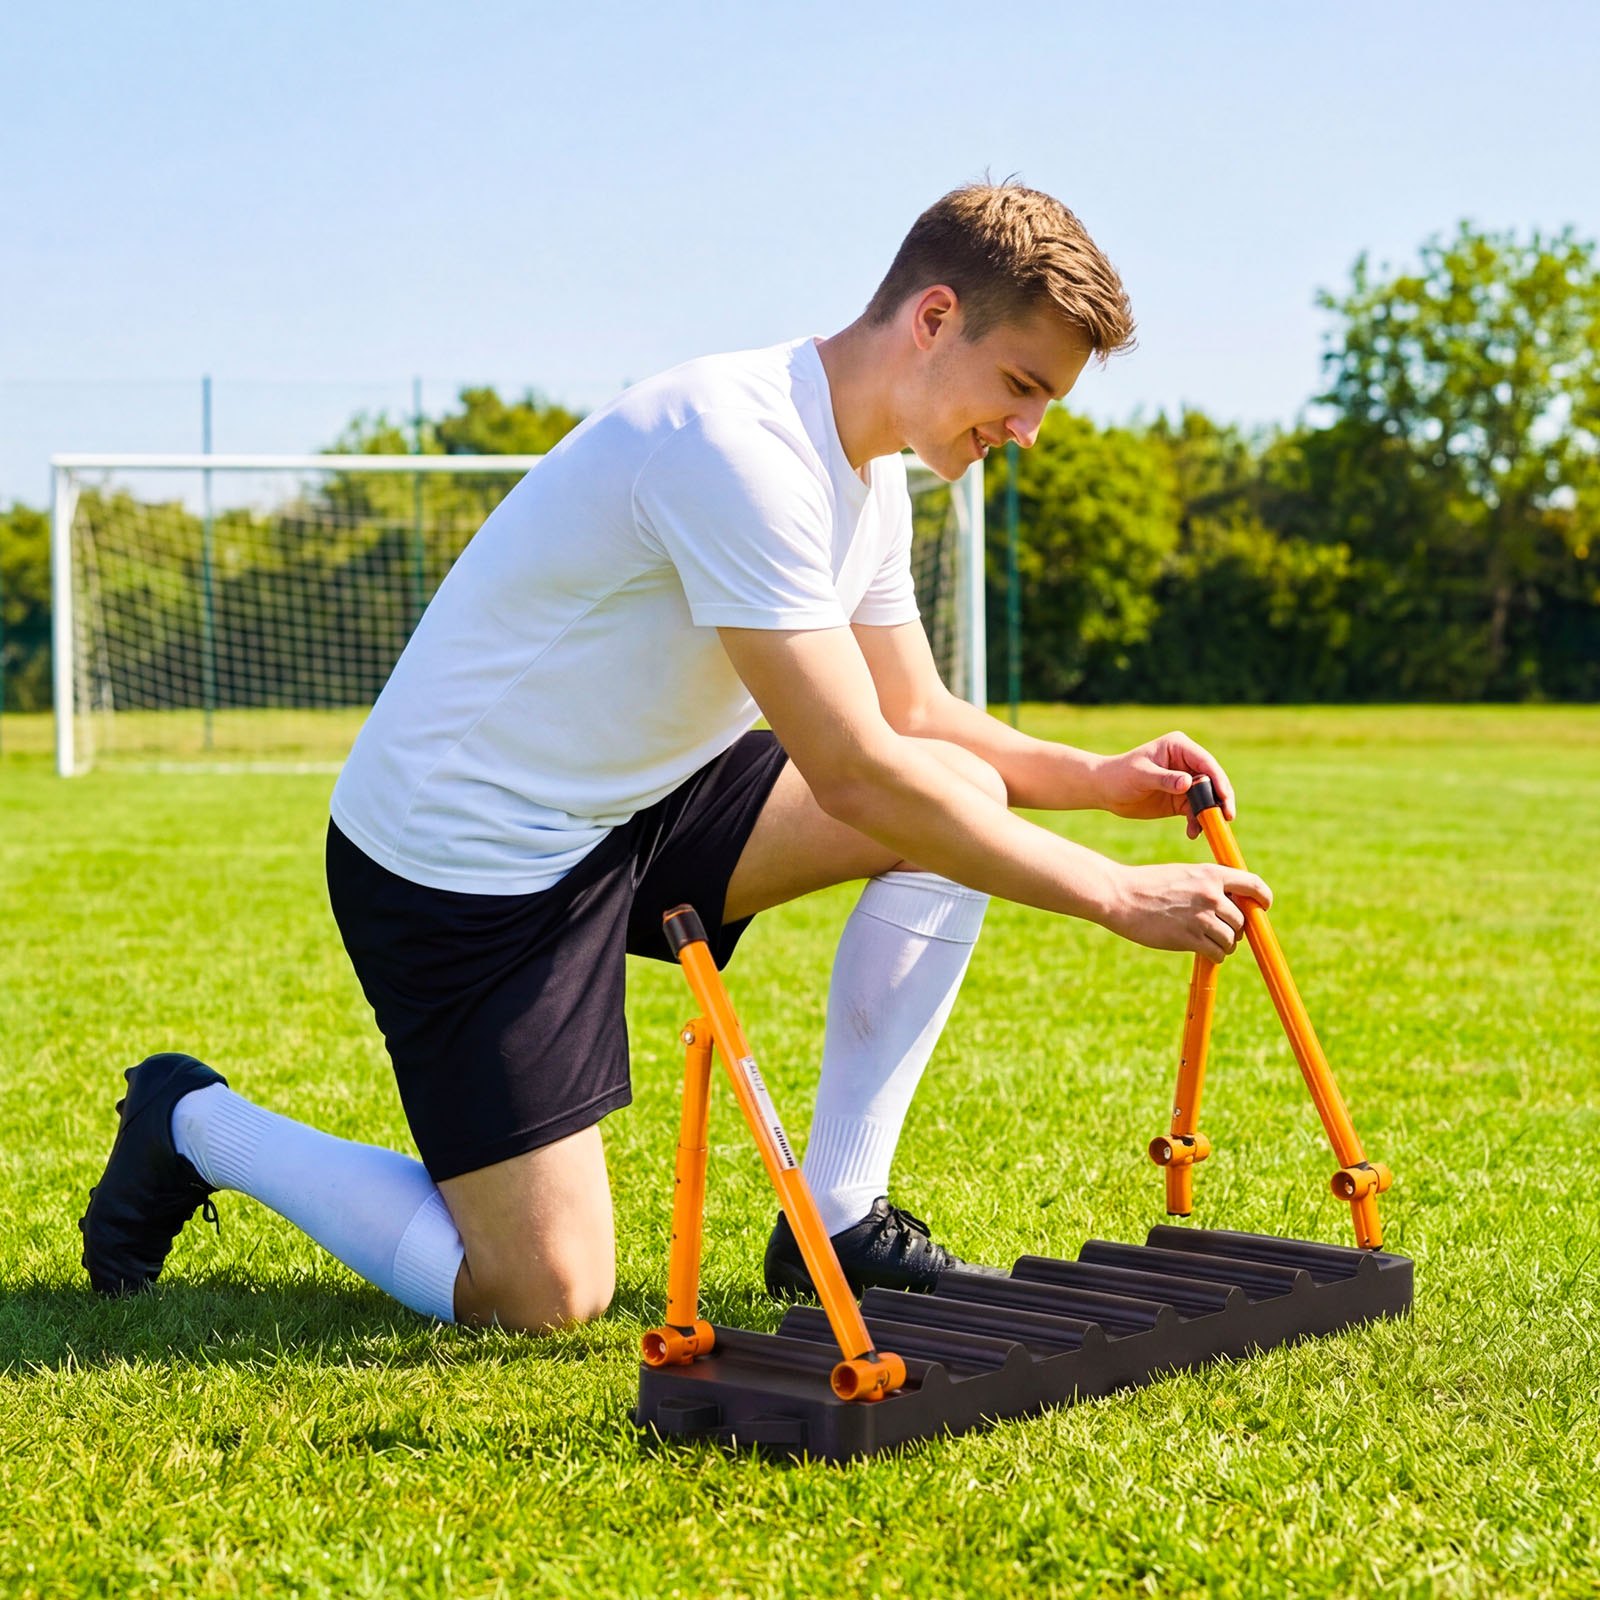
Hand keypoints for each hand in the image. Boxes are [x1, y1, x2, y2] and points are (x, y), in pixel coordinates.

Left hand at [1099, 731, 1236, 838]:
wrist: (1105, 790)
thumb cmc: (1119, 775)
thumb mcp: (1141, 776)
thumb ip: (1165, 779)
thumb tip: (1188, 783)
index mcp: (1180, 748)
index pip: (1206, 763)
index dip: (1218, 780)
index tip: (1224, 798)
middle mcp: (1187, 763)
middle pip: (1213, 781)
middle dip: (1221, 799)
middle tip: (1227, 817)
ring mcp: (1186, 782)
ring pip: (1207, 799)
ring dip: (1209, 814)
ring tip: (1207, 829)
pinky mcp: (1181, 800)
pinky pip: (1196, 811)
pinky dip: (1197, 822)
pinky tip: (1192, 833)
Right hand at [1099, 862, 1271, 959]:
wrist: (1120, 896)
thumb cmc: (1148, 885)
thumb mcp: (1183, 873)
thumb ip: (1207, 884)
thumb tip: (1230, 902)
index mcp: (1210, 874)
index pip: (1253, 885)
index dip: (1263, 898)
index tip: (1263, 906)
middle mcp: (1211, 895)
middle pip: (1242, 919)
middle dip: (1235, 928)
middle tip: (1221, 931)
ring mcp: (1201, 917)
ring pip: (1231, 939)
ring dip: (1225, 944)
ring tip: (1209, 942)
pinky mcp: (1190, 937)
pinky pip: (1217, 952)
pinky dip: (1215, 955)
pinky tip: (1203, 950)